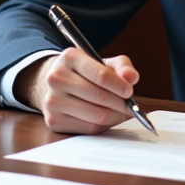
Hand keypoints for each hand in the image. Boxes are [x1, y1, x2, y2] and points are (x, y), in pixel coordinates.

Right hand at [18, 48, 139, 133]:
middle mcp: (56, 78)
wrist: (59, 84)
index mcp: (70, 57)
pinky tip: (107, 118)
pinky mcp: (53, 120)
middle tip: (131, 107)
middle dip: (121, 104)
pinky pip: (88, 128)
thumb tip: (132, 77)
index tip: (130, 92)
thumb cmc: (87, 72)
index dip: (120, 86)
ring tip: (122, 113)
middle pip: (99, 97)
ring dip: (115, 116)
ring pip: (95, 115)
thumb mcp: (104, 62)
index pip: (101, 75)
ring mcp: (52, 100)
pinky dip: (104, 126)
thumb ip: (122, 66)